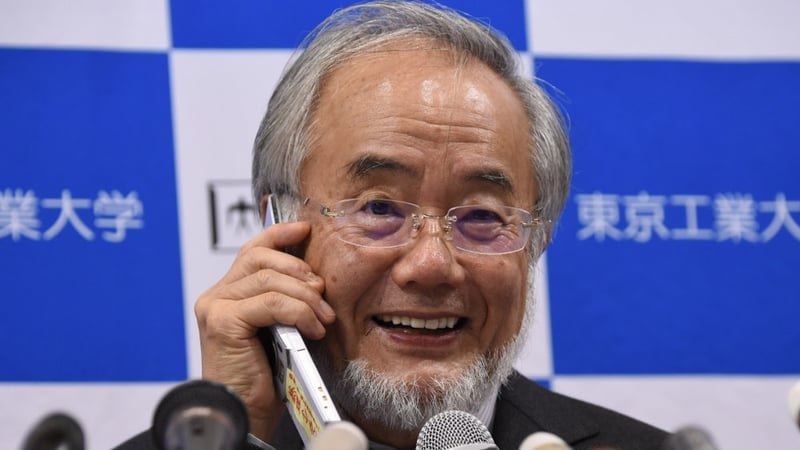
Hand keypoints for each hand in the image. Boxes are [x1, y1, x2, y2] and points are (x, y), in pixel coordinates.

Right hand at [194, 221, 333, 440]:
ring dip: (306, 296)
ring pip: (269, 279)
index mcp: (227, 294)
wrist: (246, 414)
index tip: (305, 228)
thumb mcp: (280, 329)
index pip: (252, 250)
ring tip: (324, 317)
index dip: (279, 234)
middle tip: (322, 294)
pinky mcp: (223, 322)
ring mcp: (216, 307)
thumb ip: (284, 302)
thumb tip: (314, 279)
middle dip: (300, 270)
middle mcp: (216, 296)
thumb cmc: (266, 377)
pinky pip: (271, 303)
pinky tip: (313, 329)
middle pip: (261, 257)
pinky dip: (299, 312)